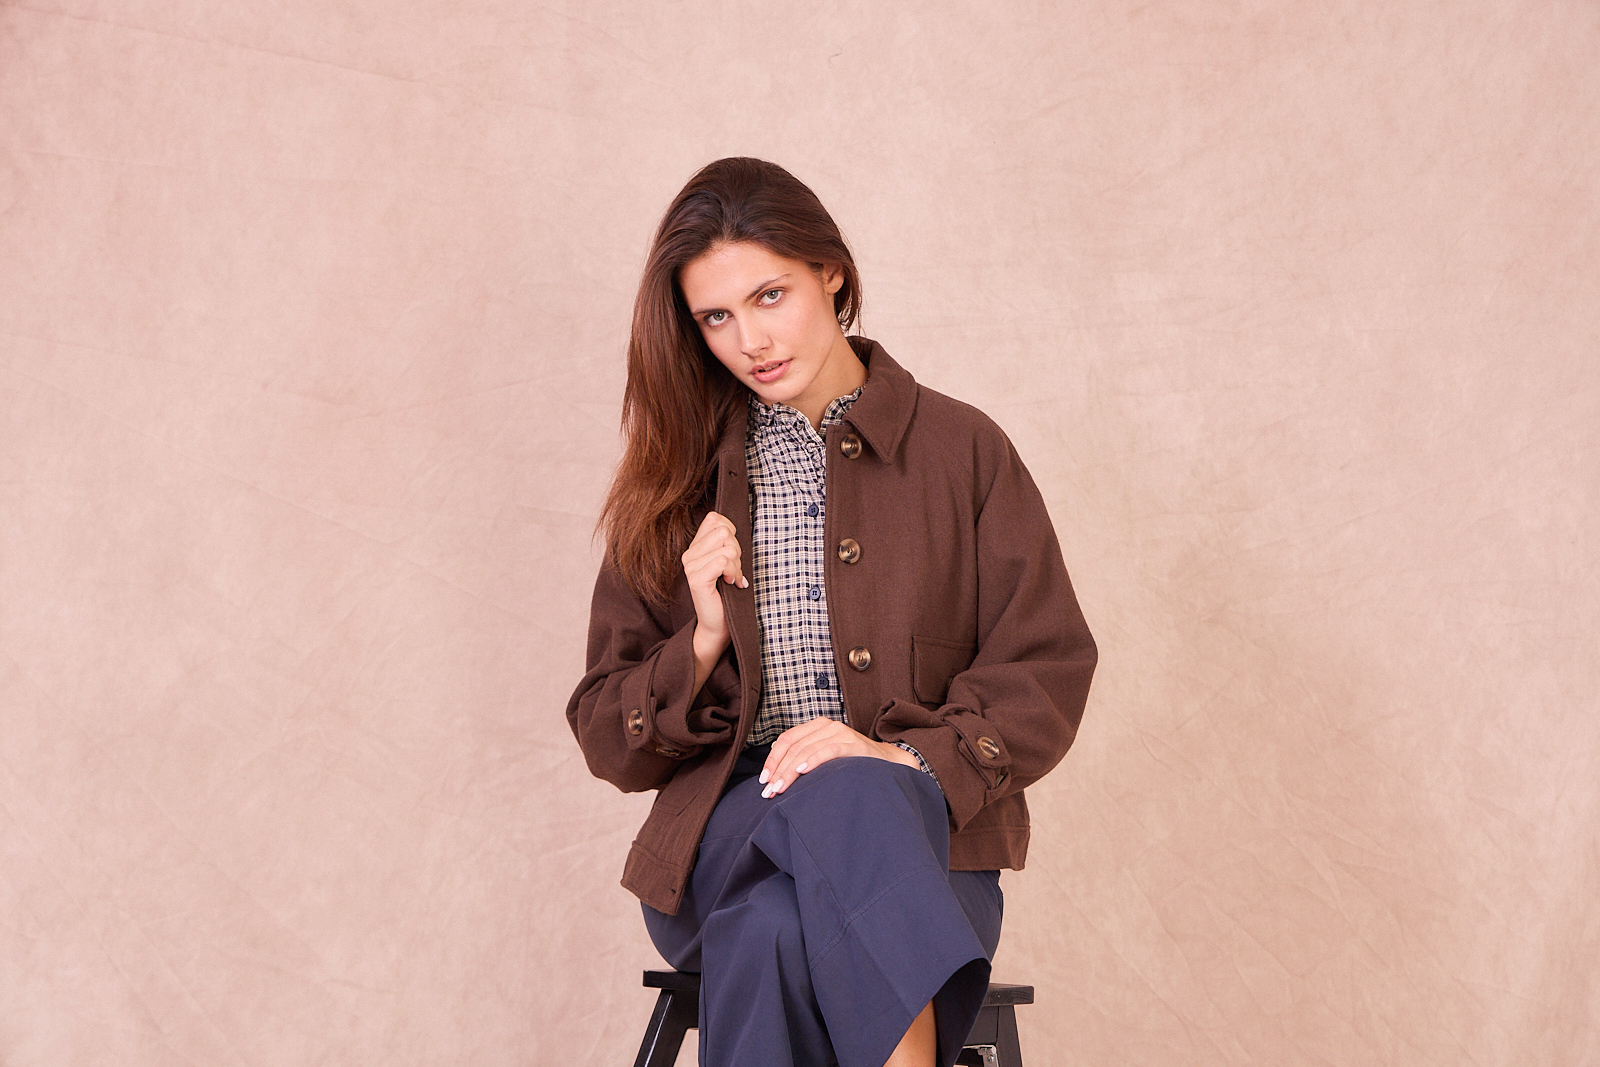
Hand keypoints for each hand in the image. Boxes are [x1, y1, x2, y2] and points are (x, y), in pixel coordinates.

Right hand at [682, 511, 745, 688]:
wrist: (719, 625)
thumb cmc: (728, 593)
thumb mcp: (729, 562)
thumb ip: (727, 543)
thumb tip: (734, 528)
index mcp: (695, 547)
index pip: (715, 518)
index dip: (732, 533)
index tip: (732, 555)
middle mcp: (689, 554)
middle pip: (724, 531)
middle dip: (737, 550)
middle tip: (734, 570)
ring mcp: (690, 566)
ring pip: (727, 547)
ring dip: (737, 565)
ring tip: (732, 578)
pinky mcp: (696, 579)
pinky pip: (723, 561)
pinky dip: (733, 572)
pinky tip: (731, 583)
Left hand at [759, 717, 917, 798]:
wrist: (888, 763)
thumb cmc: (853, 763)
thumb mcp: (825, 756)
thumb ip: (805, 756)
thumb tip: (775, 768)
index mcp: (817, 726)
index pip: (786, 740)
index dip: (772, 760)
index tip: (764, 780)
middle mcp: (827, 726)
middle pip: (793, 747)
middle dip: (778, 770)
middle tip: (768, 791)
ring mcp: (840, 733)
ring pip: (806, 750)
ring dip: (789, 771)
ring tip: (780, 788)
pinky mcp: (853, 744)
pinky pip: (828, 751)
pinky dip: (813, 761)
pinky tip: (802, 772)